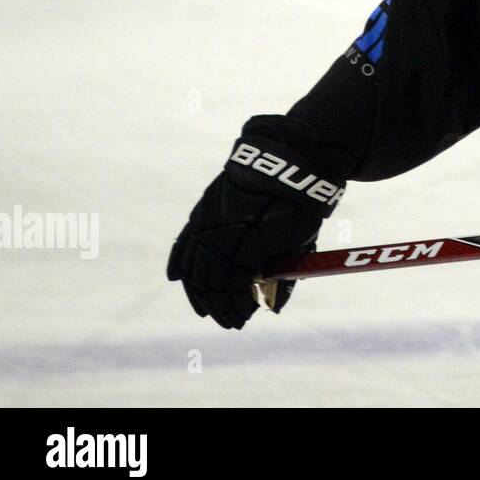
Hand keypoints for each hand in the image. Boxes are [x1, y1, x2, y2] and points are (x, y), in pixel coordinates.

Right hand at [167, 119, 343, 327]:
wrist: (293, 159)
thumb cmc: (302, 204)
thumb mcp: (301, 243)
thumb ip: (284, 276)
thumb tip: (272, 308)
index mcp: (246, 241)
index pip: (231, 286)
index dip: (236, 306)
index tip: (245, 318)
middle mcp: (220, 231)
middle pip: (209, 280)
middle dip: (219, 304)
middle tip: (230, 320)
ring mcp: (208, 218)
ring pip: (192, 264)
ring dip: (198, 290)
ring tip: (206, 308)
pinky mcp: (204, 208)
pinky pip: (185, 239)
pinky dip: (180, 261)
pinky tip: (177, 278)